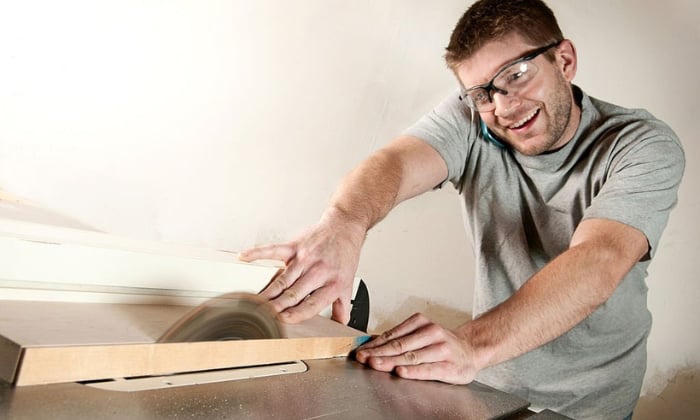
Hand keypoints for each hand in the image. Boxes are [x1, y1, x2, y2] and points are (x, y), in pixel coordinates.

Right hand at [239, 211, 365, 323]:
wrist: (344, 227)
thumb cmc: (344, 255)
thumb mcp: (348, 283)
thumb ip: (342, 306)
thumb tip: (340, 326)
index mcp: (332, 284)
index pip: (312, 304)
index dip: (297, 314)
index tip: (283, 321)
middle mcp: (318, 272)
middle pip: (294, 293)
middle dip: (277, 306)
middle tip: (263, 316)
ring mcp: (305, 258)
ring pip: (283, 278)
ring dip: (268, 291)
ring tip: (255, 302)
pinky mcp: (295, 246)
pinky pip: (274, 250)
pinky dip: (257, 253)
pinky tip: (244, 257)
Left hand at [354, 313, 477, 383]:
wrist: (472, 349)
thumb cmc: (442, 343)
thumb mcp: (421, 334)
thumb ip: (400, 338)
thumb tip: (372, 344)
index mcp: (422, 323)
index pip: (393, 335)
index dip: (375, 344)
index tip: (360, 351)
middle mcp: (432, 333)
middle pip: (400, 345)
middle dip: (379, 353)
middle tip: (363, 358)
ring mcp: (441, 349)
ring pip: (411, 357)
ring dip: (391, 362)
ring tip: (375, 365)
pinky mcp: (449, 366)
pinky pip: (428, 369)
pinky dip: (413, 371)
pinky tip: (401, 372)